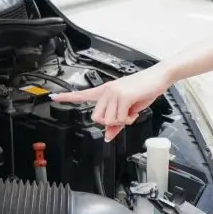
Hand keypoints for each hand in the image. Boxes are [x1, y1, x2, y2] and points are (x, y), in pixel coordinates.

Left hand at [50, 66, 173, 140]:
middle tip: (123, 117)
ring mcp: (114, 92)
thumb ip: (117, 123)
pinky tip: (133, 112)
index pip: (82, 94)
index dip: (67, 97)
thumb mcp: (129, 109)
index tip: (53, 97)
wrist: (159, 77)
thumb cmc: (144, 90)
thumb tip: (108, 136)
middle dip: (110, 122)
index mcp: (106, 91)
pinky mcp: (123, 95)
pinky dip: (127, 119)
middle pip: (96, 117)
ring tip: (130, 112)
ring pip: (107, 119)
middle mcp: (107, 90)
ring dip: (121, 121)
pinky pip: (118, 117)